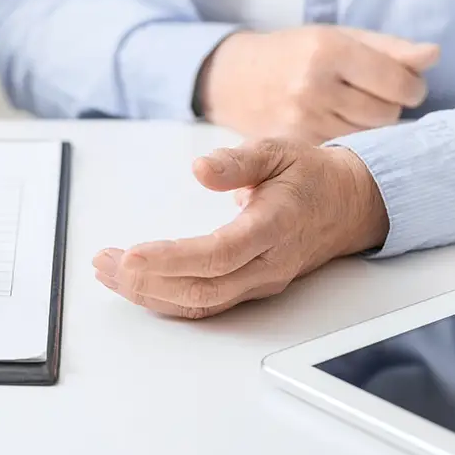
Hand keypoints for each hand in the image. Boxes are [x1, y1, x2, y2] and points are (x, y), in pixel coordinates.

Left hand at [92, 139, 388, 318]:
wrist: (350, 206)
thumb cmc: (309, 177)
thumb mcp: (276, 151)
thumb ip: (237, 161)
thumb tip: (199, 168)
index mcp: (274, 227)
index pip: (218, 254)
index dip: (171, 260)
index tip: (130, 255)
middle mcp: (268, 265)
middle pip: (201, 288)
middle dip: (146, 281)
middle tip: (104, 263)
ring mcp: (259, 282)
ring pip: (200, 302)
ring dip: (149, 293)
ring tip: (107, 273)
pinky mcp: (250, 289)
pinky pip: (204, 303)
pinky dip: (165, 298)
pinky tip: (135, 285)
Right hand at [198, 26, 439, 143]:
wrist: (232, 78)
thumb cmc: (291, 53)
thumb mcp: (337, 37)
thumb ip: (389, 48)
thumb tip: (432, 56)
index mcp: (329, 50)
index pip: (399, 83)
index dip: (411, 86)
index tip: (403, 83)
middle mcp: (314, 85)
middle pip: (387, 113)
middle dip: (387, 105)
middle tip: (368, 95)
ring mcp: (301, 118)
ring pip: (368, 134)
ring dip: (368, 123)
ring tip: (347, 108)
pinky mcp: (293, 141)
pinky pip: (343, 146)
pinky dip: (346, 137)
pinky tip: (332, 122)